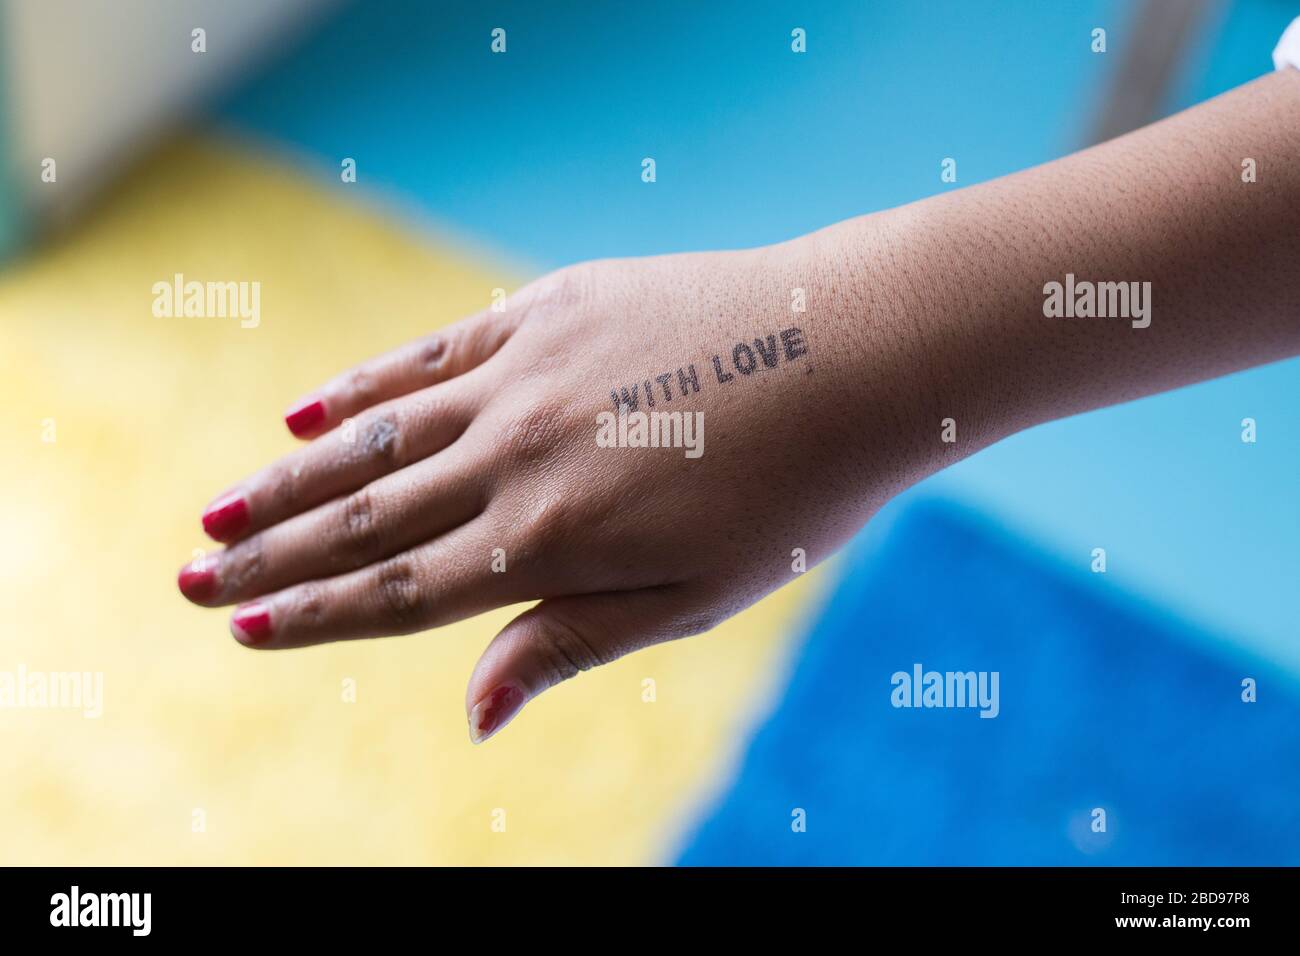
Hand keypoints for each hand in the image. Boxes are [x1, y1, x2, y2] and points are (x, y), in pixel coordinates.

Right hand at [177, 231, 937, 741]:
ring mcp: (526, 375)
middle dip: (271, 556)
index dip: (313, 615)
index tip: (240, 628)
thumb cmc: (790, 496)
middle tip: (188, 576)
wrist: (851, 353)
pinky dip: (363, 385)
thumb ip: (569, 642)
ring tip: (219, 509)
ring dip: (289, 477)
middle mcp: (517, 457)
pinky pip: (431, 355)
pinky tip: (305, 409)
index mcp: (551, 543)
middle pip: (366, 518)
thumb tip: (473, 716)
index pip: (401, 593)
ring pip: (377, 437)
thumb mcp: (692, 599)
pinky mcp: (547, 310)